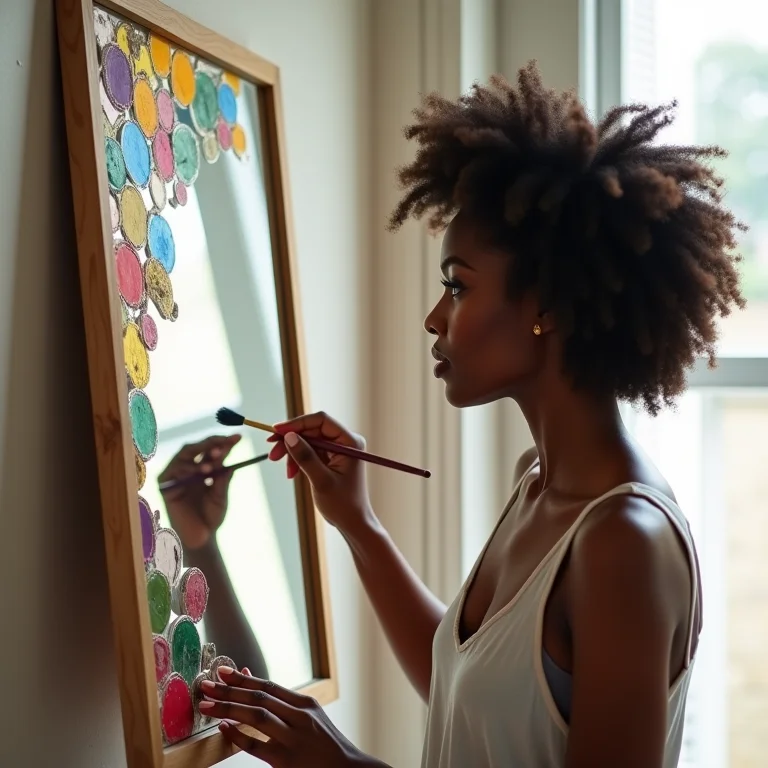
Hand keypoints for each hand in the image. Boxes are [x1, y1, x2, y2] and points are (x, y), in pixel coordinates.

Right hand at [157, 434, 240, 549]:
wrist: (201, 538)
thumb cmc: (212, 516)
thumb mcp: (221, 494)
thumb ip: (222, 477)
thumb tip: (228, 456)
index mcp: (203, 468)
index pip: (212, 450)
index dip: (224, 442)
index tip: (238, 437)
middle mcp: (189, 468)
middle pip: (196, 447)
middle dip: (210, 443)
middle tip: (223, 443)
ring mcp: (176, 475)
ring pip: (184, 455)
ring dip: (199, 456)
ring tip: (212, 467)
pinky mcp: (165, 485)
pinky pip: (173, 470)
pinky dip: (186, 468)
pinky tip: (198, 472)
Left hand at [199, 668, 379, 766]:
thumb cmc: (325, 745)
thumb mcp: (310, 718)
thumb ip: (283, 703)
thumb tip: (251, 680)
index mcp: (306, 704)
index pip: (269, 686)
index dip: (243, 679)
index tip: (222, 671)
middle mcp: (300, 718)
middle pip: (259, 698)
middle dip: (230, 690)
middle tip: (206, 685)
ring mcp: (294, 739)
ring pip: (257, 717)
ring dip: (229, 708)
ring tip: (207, 704)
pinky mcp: (287, 762)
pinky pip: (257, 746)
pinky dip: (238, 735)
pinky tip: (224, 729)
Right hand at [268, 412, 372, 534]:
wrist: (353, 522)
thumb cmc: (343, 504)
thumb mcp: (321, 480)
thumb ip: (306, 457)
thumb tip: (289, 436)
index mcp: (350, 442)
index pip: (321, 420)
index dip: (297, 423)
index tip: (277, 431)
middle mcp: (345, 441)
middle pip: (312, 430)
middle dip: (291, 441)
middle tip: (273, 454)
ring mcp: (338, 449)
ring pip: (308, 441)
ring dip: (293, 453)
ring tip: (286, 471)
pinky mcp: (331, 458)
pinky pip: (311, 451)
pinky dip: (299, 460)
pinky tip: (293, 474)